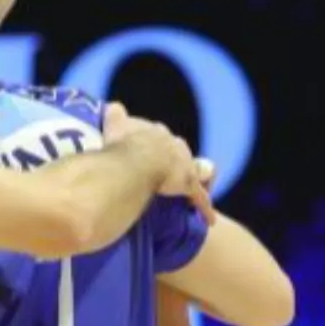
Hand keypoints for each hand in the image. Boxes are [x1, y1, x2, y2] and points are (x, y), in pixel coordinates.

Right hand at [104, 103, 217, 224]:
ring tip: (187, 185)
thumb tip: (114, 106)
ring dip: (192, 176)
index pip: (157, 134)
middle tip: (167, 167)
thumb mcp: (115, 128)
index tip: (147, 149)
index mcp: (154, 132)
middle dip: (175, 157)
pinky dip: (204, 207)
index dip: (153, 142)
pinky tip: (210, 219)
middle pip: (178, 149)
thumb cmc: (122, 147)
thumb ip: (115, 117)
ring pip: (193, 169)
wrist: (137, 162)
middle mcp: (173, 144)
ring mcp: (184, 164)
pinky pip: (199, 197)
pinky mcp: (189, 184)